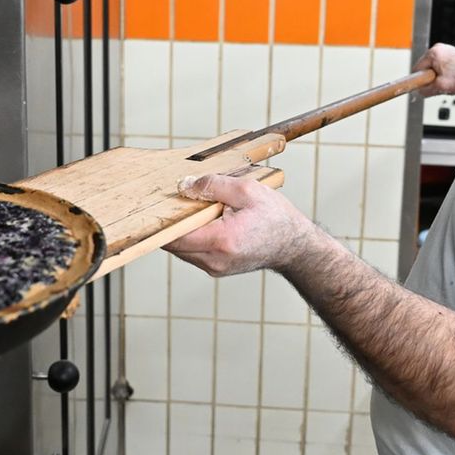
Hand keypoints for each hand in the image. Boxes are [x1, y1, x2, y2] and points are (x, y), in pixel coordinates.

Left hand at [163, 174, 316, 276]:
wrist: (294, 246)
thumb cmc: (276, 218)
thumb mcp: (248, 190)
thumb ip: (214, 185)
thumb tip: (185, 185)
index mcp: (222, 241)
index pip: (175, 234)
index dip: (164, 217)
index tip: (161, 202)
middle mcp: (214, 260)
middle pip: (173, 243)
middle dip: (172, 221)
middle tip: (179, 201)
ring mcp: (214, 268)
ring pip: (181, 249)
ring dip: (182, 230)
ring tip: (197, 210)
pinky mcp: (216, 268)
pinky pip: (192, 252)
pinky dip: (193, 237)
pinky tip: (205, 222)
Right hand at [413, 43, 454, 96]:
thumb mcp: (440, 87)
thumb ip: (425, 90)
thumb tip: (419, 91)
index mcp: (433, 53)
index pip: (417, 69)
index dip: (419, 80)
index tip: (421, 87)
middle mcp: (439, 48)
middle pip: (426, 67)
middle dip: (431, 78)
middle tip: (440, 85)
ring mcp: (447, 50)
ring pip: (435, 67)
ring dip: (439, 76)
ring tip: (449, 81)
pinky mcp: (453, 54)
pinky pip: (442, 65)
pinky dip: (445, 73)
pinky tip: (453, 78)